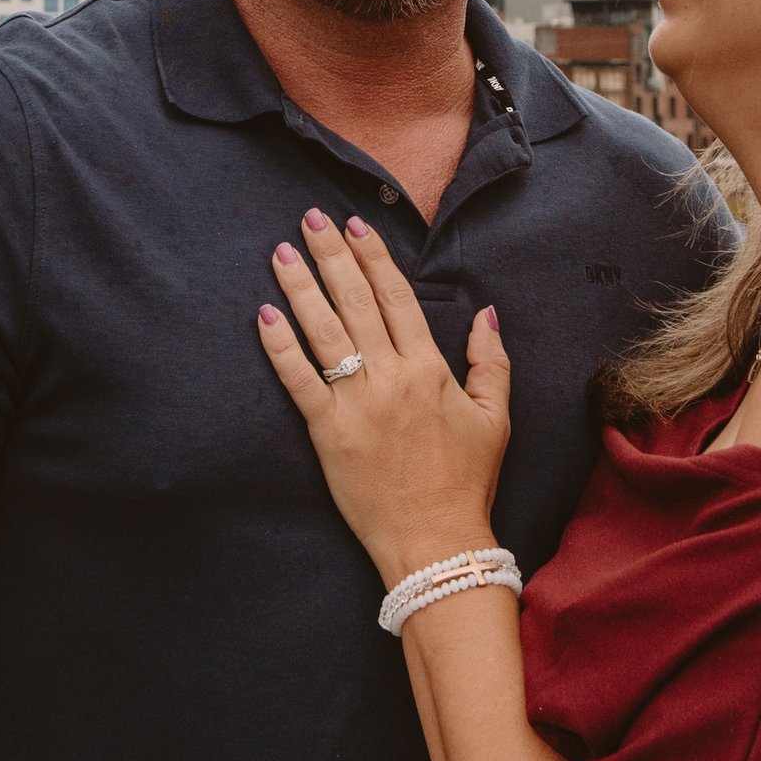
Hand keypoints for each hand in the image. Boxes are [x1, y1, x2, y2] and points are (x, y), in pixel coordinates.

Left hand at [258, 210, 509, 582]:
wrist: (436, 542)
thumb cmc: (466, 483)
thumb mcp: (496, 418)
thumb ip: (492, 361)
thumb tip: (486, 313)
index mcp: (430, 370)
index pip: (397, 298)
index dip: (373, 258)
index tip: (353, 225)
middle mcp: (392, 378)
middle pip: (355, 303)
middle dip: (331, 256)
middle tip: (309, 219)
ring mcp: (357, 404)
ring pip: (323, 332)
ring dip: (300, 288)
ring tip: (281, 252)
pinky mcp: (327, 433)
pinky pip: (298, 381)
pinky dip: (280, 347)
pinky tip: (264, 315)